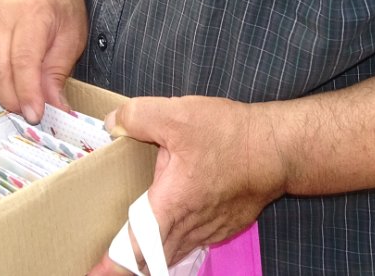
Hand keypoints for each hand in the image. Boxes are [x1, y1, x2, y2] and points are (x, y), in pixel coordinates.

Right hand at [0, 0, 87, 122]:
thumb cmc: (62, 5)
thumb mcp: (73, 38)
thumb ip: (59, 73)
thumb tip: (55, 108)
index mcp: (33, 13)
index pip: (23, 60)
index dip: (27, 92)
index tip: (35, 114)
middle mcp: (5, 14)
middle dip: (12, 97)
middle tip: (28, 113)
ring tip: (19, 102)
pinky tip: (5, 86)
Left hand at [88, 96, 286, 274]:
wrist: (279, 148)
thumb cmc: (229, 134)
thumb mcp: (176, 114)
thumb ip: (137, 116)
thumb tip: (113, 123)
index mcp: (171, 204)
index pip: (135, 244)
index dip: (114, 263)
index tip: (95, 274)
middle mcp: (191, 225)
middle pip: (154, 256)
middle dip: (131, 263)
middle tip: (108, 267)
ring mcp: (212, 229)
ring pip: (175, 250)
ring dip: (154, 254)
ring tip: (136, 253)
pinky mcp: (228, 224)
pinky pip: (195, 242)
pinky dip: (178, 243)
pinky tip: (173, 233)